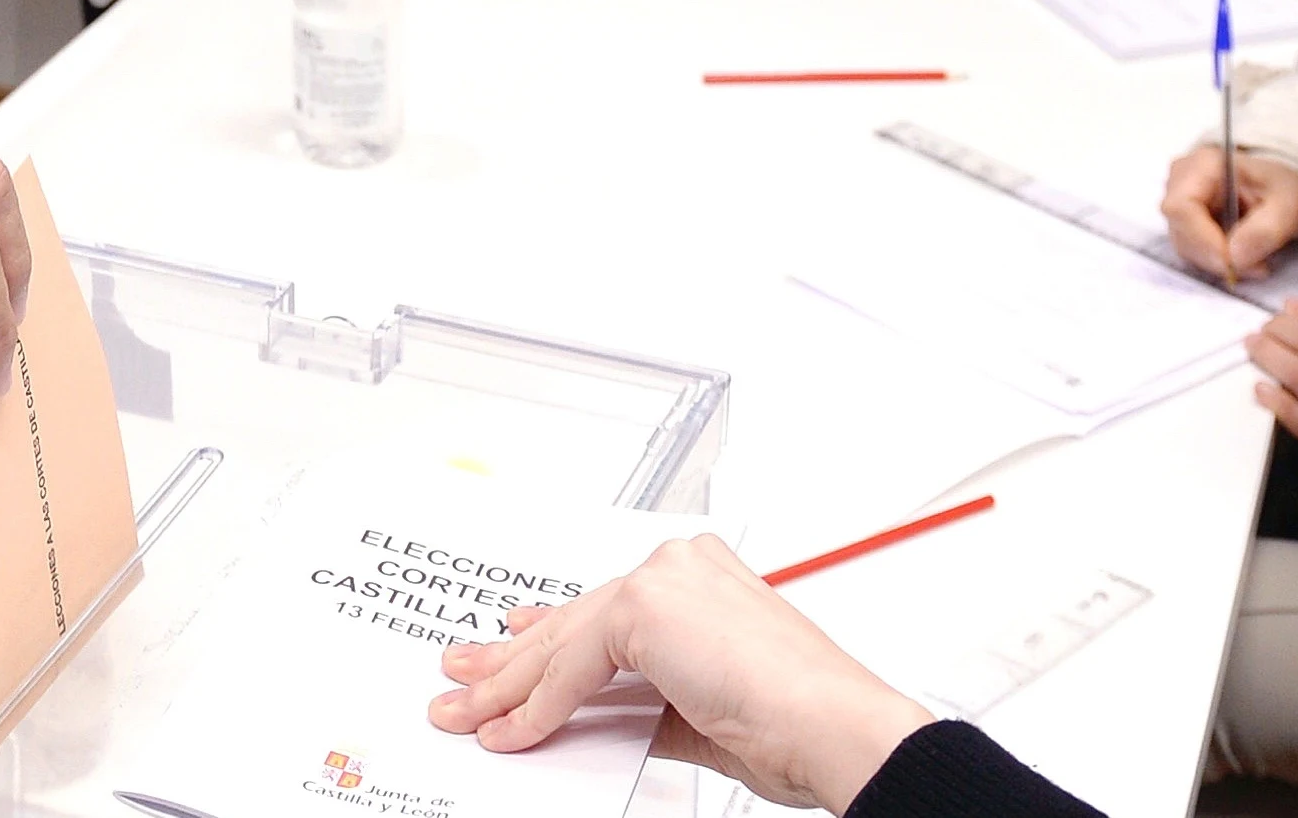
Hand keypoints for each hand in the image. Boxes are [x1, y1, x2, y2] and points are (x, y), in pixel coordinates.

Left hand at [432, 537, 934, 814]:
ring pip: (564, 641)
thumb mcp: (700, 710)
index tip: (509, 653)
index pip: (605, 610)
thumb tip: (593, 717)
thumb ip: (643, 703)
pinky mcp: (645, 606)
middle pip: (576, 622)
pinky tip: (515, 731)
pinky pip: (573, 667)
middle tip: (463, 682)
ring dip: (508, 685)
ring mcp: (663, 580)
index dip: (548, 638)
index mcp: (702, 578)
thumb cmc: (796, 725)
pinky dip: (539, 705)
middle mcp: (681, 567)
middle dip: (511, 662)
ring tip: (465, 712)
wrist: (834, 728)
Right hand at [1161, 148, 1297, 283]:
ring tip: (1258, 263)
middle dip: (1216, 257)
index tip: (1232, 264)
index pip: (1182, 207)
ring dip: (1219, 262)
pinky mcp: (1187, 222)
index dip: (1202, 240)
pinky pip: (1193, 250)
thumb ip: (1266, 229)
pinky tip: (1245, 259)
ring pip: (1185, 245)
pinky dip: (1218, 261)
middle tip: (1257, 267)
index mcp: (1203, 165)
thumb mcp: (1289, 205)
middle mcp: (1182, 181)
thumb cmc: (1286, 186)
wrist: (1287, 186)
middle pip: (1181, 230)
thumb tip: (1236, 257)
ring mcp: (1181, 202)